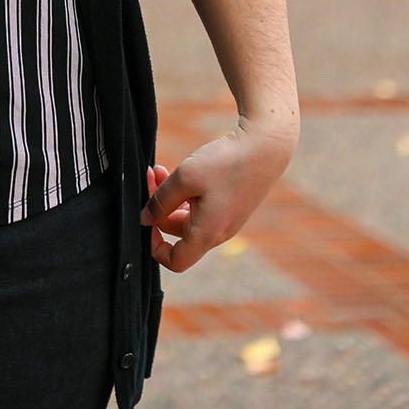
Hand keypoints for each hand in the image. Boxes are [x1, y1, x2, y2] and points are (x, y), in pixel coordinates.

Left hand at [141, 119, 295, 273]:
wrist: (265, 148)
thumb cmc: (225, 163)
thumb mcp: (185, 177)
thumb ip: (160, 200)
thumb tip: (144, 219)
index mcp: (207, 233)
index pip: (175, 261)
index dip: (154, 245)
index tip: (146, 218)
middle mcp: (218, 233)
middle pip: (177, 232)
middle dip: (158, 206)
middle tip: (150, 176)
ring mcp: (225, 220)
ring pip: (187, 216)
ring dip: (169, 196)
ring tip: (159, 169)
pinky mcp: (229, 207)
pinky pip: (200, 207)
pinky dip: (186, 192)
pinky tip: (181, 171)